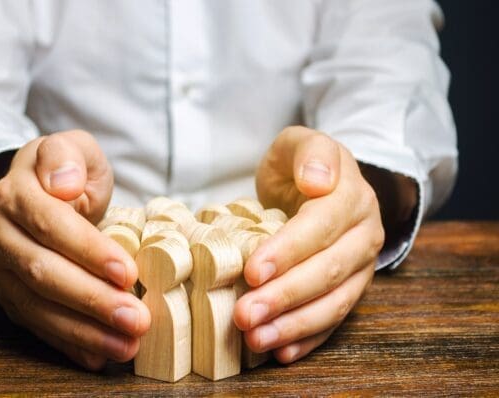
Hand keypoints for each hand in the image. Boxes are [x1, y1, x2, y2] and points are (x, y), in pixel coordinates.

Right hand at [0, 130, 150, 369]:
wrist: (30, 193)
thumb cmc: (63, 173)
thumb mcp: (70, 147)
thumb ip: (68, 156)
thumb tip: (64, 183)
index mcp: (17, 194)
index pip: (52, 224)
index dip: (89, 250)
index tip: (127, 271)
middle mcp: (1, 234)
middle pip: (44, 272)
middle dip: (93, 300)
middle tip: (136, 319)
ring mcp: (1, 270)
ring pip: (38, 307)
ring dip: (84, 331)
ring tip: (126, 345)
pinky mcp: (9, 295)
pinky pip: (36, 324)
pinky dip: (67, 343)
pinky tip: (98, 356)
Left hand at [234, 126, 384, 362]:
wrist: (322, 183)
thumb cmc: (302, 166)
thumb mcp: (300, 143)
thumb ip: (310, 152)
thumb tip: (317, 180)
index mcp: (351, 196)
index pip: (321, 226)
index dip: (288, 251)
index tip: (254, 271)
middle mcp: (363, 234)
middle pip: (328, 271)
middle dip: (285, 296)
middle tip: (245, 315)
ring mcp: (361, 266)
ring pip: (334, 302)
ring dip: (295, 325)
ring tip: (257, 339)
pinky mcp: (351, 288)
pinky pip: (335, 318)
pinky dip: (309, 338)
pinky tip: (281, 352)